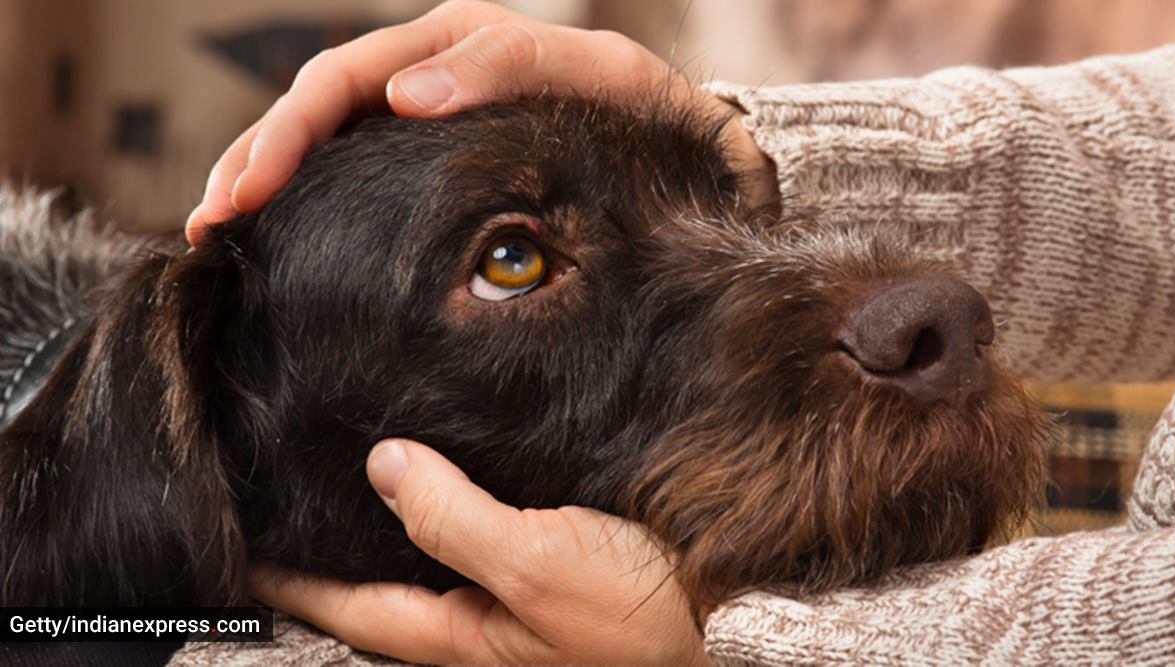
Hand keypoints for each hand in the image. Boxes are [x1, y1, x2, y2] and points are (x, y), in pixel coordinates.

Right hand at [186, 0, 775, 244]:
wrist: (687, 148)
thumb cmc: (647, 115)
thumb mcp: (598, 76)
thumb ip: (509, 66)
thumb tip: (407, 94)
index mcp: (458, 43)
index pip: (347, 78)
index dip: (291, 132)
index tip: (252, 192)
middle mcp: (430, 70)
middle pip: (317, 104)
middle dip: (258, 158)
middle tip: (212, 223)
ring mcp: (428, 112)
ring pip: (326, 135)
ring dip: (264, 176)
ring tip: (216, 232)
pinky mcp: (435, 157)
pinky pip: (358, 166)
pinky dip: (309, 195)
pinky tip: (274, 231)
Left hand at [252, 439, 708, 665]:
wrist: (724, 615)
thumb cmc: (635, 616)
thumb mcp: (538, 566)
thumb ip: (455, 519)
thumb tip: (384, 464)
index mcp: (453, 631)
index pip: (341, 600)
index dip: (282, 572)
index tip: (232, 530)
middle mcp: (469, 616)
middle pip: (373, 575)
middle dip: (322, 538)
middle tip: (276, 484)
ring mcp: (504, 593)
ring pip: (420, 550)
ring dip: (381, 514)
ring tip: (340, 462)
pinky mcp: (542, 565)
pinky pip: (470, 529)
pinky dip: (440, 500)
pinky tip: (440, 461)